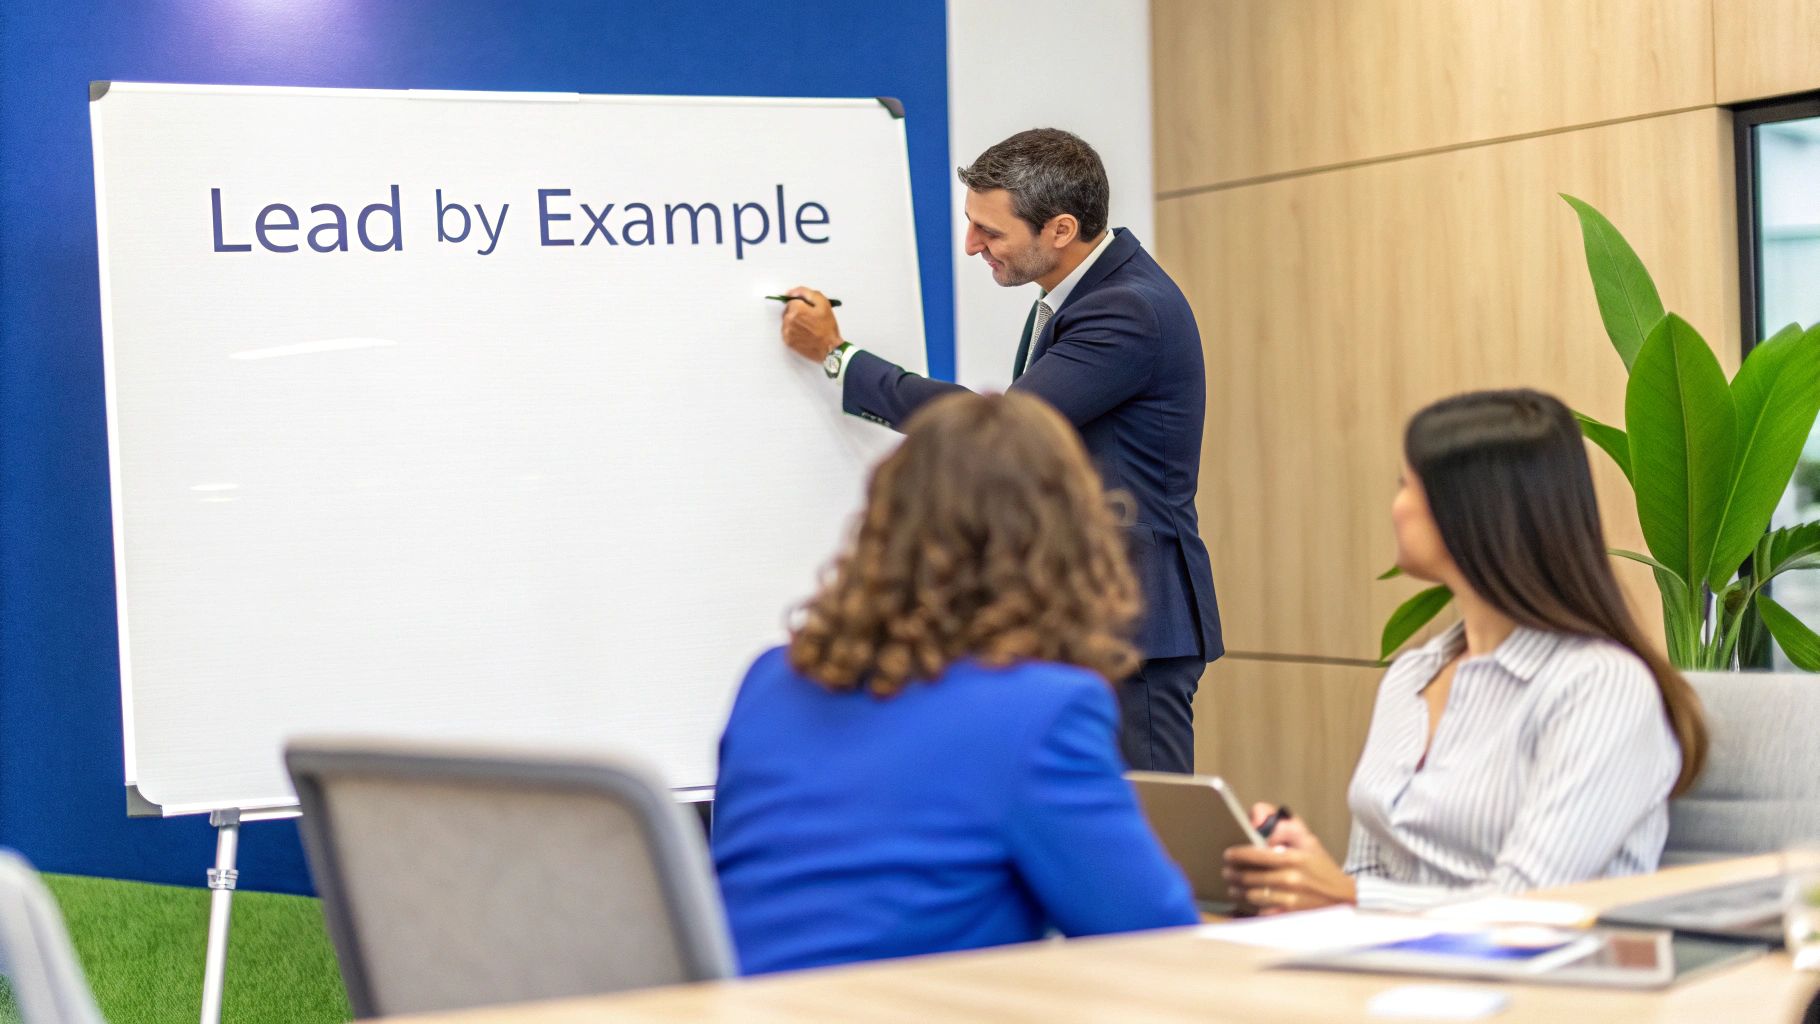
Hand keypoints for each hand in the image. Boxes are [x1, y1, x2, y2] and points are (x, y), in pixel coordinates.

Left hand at [779, 286, 842, 361]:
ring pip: (787, 320)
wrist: (829, 348)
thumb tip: (792, 292)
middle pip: (788, 310)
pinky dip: (794, 330)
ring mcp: (787, 331)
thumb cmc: (827, 327)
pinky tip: (804, 333)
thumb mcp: (823, 303)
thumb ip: (806, 292)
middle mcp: (789, 320)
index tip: (809, 309)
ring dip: (795, 321)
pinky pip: (787, 331)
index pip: (792, 300)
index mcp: (796, 309)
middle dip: (797, 312)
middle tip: (810, 318)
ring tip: (808, 327)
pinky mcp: (787, 341)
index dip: (802, 304)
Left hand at [1222, 803, 1355, 914]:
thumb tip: (1258, 816)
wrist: (1345, 897)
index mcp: (1293, 858)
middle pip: (1249, 877)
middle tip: (1226, 872)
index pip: (1255, 855)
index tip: (1228, 855)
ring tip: (1234, 887)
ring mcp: (1290, 899)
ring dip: (1238, 891)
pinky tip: (1249, 902)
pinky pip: (1261, 912)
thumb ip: (1285, 826)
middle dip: (1233, 874)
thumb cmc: (1323, 869)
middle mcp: (1290, 879)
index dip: (1237, 855)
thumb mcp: (1308, 842)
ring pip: (1252, 895)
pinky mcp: (1290, 915)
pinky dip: (1252, 907)